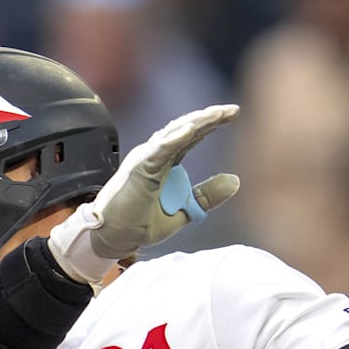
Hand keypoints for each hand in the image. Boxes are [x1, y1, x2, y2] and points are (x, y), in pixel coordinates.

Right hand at [48, 104, 239, 283]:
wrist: (113, 239)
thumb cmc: (140, 224)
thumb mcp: (184, 211)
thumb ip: (206, 196)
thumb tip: (235, 181)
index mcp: (165, 163)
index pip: (191, 137)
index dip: (211, 124)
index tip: (233, 114)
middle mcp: (155, 156)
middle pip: (184, 129)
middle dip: (209, 118)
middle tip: (232, 110)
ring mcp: (145, 160)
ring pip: (173, 134)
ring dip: (196, 123)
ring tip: (217, 114)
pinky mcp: (137, 169)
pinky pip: (158, 151)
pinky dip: (174, 139)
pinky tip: (191, 129)